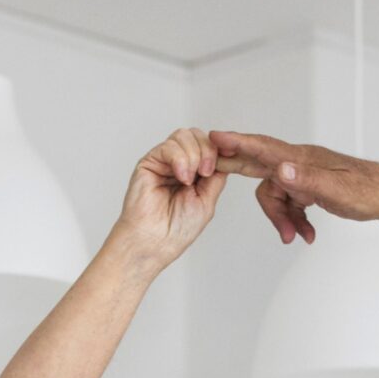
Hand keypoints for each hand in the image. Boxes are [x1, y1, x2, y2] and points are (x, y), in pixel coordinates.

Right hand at [111, 128, 226, 268]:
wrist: (155, 242)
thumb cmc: (176, 229)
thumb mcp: (208, 200)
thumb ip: (216, 176)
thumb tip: (226, 154)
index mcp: (194, 173)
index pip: (209, 146)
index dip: (219, 149)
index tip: (229, 158)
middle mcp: (179, 164)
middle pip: (198, 135)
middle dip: (208, 150)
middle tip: (207, 173)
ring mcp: (164, 162)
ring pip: (184, 136)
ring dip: (194, 155)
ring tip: (190, 180)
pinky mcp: (149, 162)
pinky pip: (169, 146)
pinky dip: (180, 159)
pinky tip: (181, 177)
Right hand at [209, 131, 378, 243]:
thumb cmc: (368, 191)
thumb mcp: (336, 190)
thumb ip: (306, 179)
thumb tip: (280, 169)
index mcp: (302, 159)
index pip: (264, 149)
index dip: (238, 143)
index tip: (215, 137)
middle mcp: (300, 163)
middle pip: (260, 169)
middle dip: (238, 171)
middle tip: (209, 168)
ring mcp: (305, 175)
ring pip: (277, 195)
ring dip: (282, 219)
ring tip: (297, 238)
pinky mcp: (311, 187)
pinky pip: (292, 204)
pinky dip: (296, 221)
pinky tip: (307, 235)